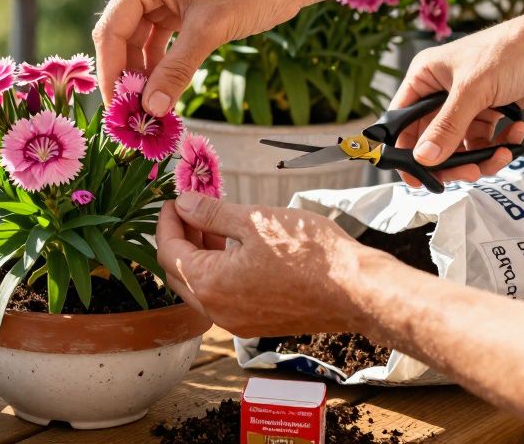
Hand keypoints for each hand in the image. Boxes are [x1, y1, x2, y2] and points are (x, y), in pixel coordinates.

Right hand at [92, 0, 303, 113]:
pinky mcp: (175, 10)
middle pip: (121, 38)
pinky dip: (159, 68)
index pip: (112, 30)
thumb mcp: (209, 31)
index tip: (116, 109)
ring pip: (138, 44)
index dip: (111, 71)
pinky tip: (162, 93)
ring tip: (147, 110)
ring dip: (142, 75)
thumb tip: (151, 110)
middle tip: (130, 116)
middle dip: (126, 76)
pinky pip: (157, 44)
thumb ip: (175, 71)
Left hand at [156, 193, 380, 336]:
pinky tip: (234, 249)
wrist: (356, 290)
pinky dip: (218, 272)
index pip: (168, 251)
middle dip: (179, 238)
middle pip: (178, 273)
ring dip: (199, 256)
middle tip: (190, 209)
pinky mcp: (255, 324)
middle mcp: (216, 311)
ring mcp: (236, 322)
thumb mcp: (255, 220)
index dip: (167, 222)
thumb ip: (211, 214)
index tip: (174, 199)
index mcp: (209, 285)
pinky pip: (222, 298)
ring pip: (200, 288)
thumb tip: (183, 204)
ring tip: (213, 224)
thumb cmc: (309, 253)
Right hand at [392, 12, 523, 184]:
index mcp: (424, 78)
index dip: (405, 150)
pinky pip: (485, 141)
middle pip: (432, 139)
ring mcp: (466, 103)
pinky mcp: (489, 111)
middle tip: (469, 172)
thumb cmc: (510, 51)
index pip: (402, 120)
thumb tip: (424, 159)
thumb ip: (447, 127)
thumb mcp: (473, 91)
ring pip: (461, 145)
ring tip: (500, 156)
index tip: (415, 177)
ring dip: (480, 157)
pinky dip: (500, 145)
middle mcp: (441, 91)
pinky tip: (517, 133)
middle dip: (451, 159)